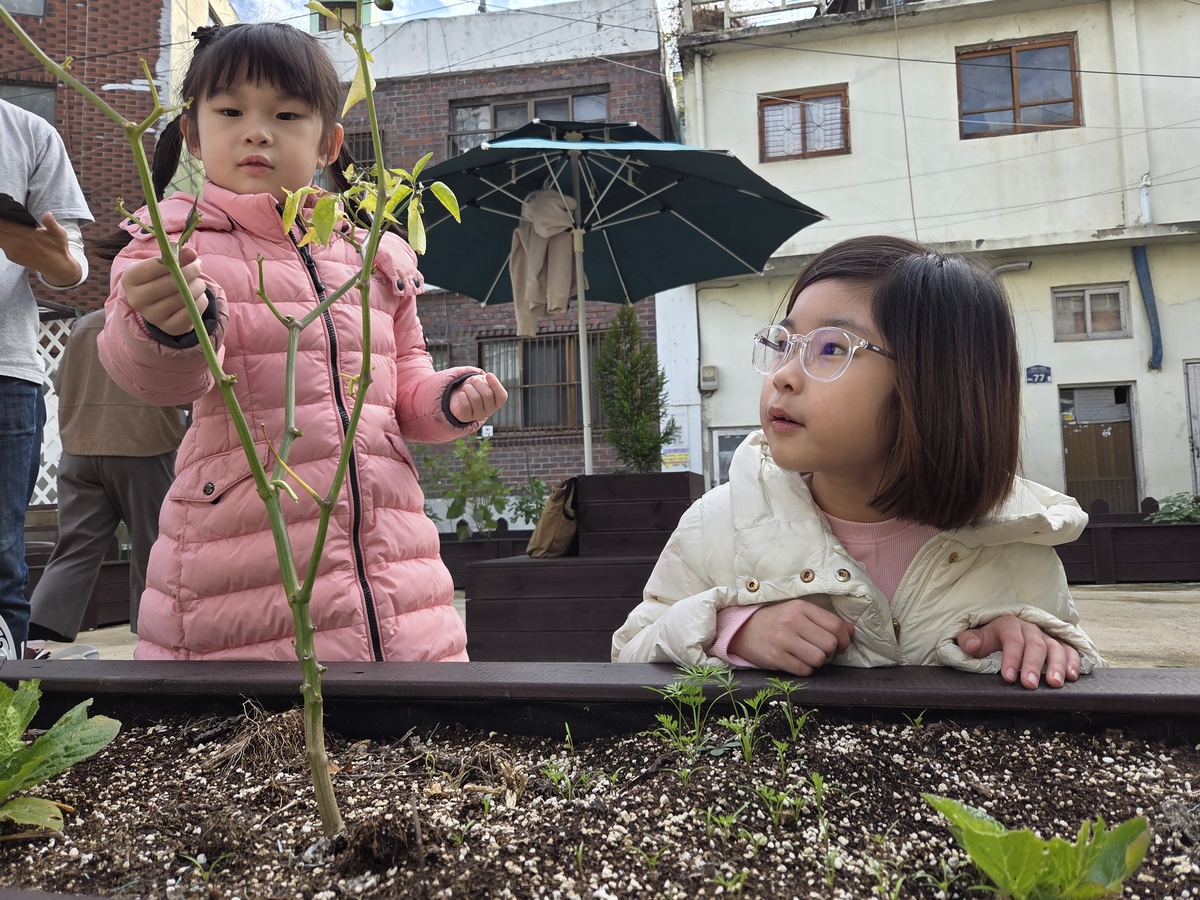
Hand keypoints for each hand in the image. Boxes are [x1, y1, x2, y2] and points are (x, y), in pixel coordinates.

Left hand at [0, 212, 81, 285]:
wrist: (57, 267)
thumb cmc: (58, 248)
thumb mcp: (59, 233)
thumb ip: (51, 223)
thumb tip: (47, 214)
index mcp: (26, 234)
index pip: (4, 224)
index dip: (1, 219)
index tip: (1, 214)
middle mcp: (17, 243)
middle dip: (0, 224)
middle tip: (3, 221)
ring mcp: (13, 251)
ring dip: (0, 232)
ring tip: (4, 227)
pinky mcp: (12, 257)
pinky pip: (1, 246)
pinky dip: (2, 240)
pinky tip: (8, 237)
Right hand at [120, 245, 207, 335]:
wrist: (156, 303)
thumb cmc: (159, 277)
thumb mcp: (161, 264)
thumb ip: (175, 256)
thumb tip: (192, 253)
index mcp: (130, 279)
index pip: (154, 267)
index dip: (177, 260)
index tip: (192, 254)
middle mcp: (137, 299)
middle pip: (171, 284)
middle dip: (191, 272)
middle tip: (198, 266)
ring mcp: (152, 316)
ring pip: (184, 298)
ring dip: (198, 286)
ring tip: (199, 282)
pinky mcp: (169, 328)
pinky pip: (192, 312)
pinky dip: (201, 301)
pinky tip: (198, 296)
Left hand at [449, 372, 507, 424]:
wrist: (461, 399)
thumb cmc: (475, 390)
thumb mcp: (484, 384)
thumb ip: (488, 381)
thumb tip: (488, 378)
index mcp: (497, 403)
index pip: (502, 396)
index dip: (496, 384)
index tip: (488, 374)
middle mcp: (489, 411)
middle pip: (487, 394)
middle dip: (478, 383)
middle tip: (473, 379)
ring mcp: (478, 415)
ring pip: (475, 398)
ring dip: (468, 388)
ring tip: (466, 387)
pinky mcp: (466, 417)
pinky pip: (465, 404)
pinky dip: (462, 395)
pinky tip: (462, 394)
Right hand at [728, 598, 854, 675]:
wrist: (743, 630)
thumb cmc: (776, 621)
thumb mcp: (798, 613)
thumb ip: (824, 620)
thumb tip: (851, 630)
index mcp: (800, 607)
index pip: (835, 625)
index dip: (845, 639)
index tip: (841, 645)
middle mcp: (792, 622)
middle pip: (829, 644)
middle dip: (830, 652)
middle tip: (821, 650)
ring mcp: (783, 640)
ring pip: (819, 659)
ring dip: (817, 661)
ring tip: (808, 656)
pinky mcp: (775, 657)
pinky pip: (804, 670)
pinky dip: (805, 669)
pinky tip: (796, 661)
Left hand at [957, 615, 1080, 688]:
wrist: (1001, 630)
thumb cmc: (988, 638)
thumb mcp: (974, 638)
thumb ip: (969, 641)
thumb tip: (973, 646)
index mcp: (1008, 625)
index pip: (1012, 640)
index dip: (1011, 658)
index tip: (1007, 677)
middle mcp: (1030, 628)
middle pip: (1035, 644)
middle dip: (1033, 665)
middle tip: (1030, 684)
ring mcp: (1046, 636)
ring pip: (1055, 647)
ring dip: (1056, 665)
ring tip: (1055, 683)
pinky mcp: (1058, 644)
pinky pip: (1069, 650)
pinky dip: (1073, 662)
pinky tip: (1072, 676)